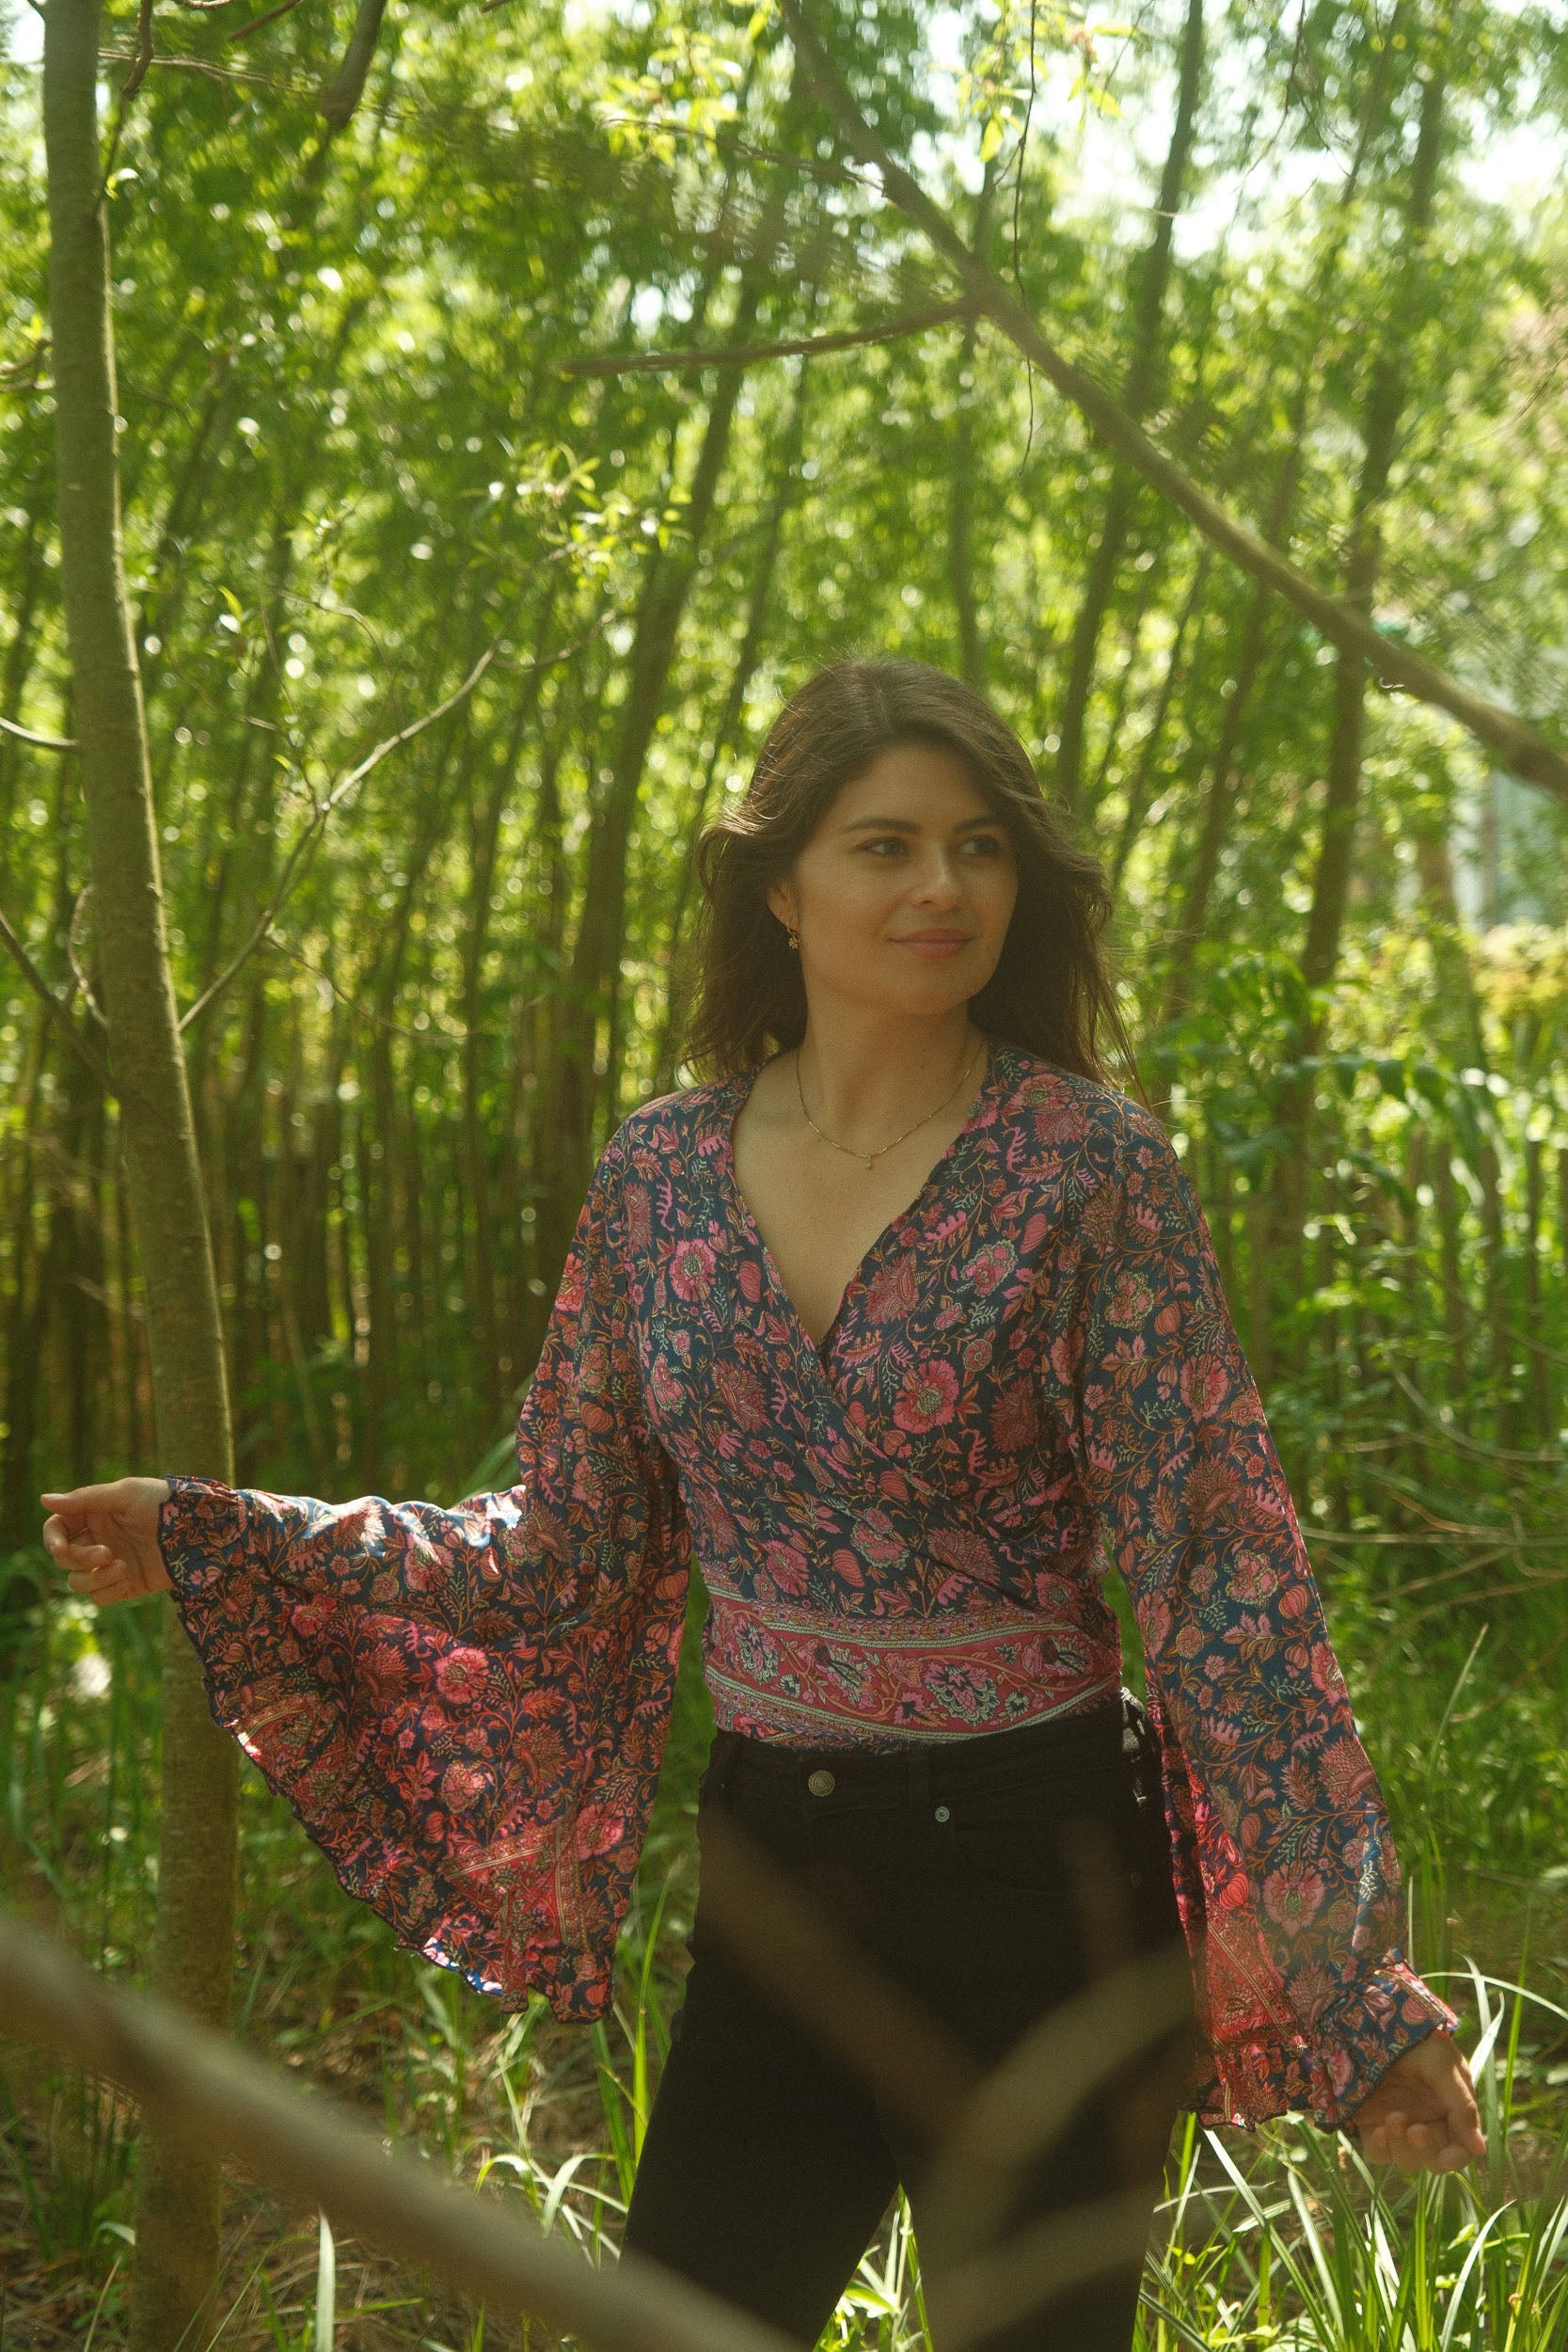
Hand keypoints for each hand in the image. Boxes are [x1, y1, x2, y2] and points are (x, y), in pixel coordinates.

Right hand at [41, 1477, 174, 1604]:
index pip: (57, 1529)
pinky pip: (99, 1598)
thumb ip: (84, 1499)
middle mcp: (98, 1539)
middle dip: (81, 1559)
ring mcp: (110, 1564)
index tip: (59, 1549)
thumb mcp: (125, 1494)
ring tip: (122, 1568)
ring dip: (94, 1578)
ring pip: (77, 1582)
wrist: (200, 1532)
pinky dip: (109, 1592)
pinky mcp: (125, 1584)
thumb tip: (43, 1500)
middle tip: (107, 1553)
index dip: (52, 1540)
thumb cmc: (164, 1504)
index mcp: (94, 1515)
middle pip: (65, 1559)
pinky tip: (128, 1579)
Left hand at [1350, 2029, 1485, 2173]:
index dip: (1455, 2159)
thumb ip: (1462, 2106)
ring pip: (1407, 2160)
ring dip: (1402, 2148)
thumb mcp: (1443, 2065)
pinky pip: (1378, 2152)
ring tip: (1394, 2118)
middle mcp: (1427, 2123)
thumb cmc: (1417, 2039)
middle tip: (1415, 2129)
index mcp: (1451, 2112)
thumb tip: (1479, 2149)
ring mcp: (1399, 2126)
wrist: (1374, 2019)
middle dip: (1426, 2151)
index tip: (1445, 2158)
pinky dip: (1380, 2150)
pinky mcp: (1371, 2124)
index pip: (1460, 2149)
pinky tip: (1378, 2132)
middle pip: (1433, 2160)